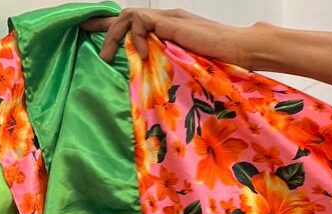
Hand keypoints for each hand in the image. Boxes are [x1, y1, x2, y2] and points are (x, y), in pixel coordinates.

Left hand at [82, 8, 254, 66]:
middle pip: (126, 16)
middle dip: (105, 29)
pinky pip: (139, 21)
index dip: (114, 27)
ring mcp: (167, 18)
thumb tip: (157, 79)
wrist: (238, 48)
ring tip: (106, 54)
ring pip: (127, 16)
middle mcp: (166, 19)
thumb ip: (171, 62)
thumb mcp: (189, 63)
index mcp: (170, 27)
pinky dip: (135, 37)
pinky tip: (141, 54)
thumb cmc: (221, 61)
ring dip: (114, 35)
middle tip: (94, 47)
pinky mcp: (168, 21)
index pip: (136, 22)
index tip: (94, 33)